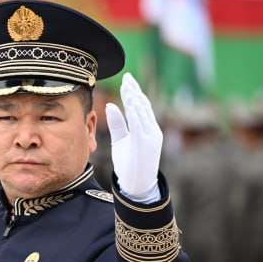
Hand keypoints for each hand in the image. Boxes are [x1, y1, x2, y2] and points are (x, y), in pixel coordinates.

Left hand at [104, 73, 162, 203]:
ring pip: (144, 113)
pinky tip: (132, 103)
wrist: (136, 185)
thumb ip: (117, 123)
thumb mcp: (121, 140)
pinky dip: (137, 113)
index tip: (126, 80)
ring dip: (135, 99)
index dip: (133, 92)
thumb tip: (110, 105)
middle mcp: (152, 131)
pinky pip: (142, 125)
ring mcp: (151, 137)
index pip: (141, 106)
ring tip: (128, 86)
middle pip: (144, 106)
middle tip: (127, 77)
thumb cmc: (129, 163)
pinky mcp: (147, 144)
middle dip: (135, 91)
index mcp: (147, 129)